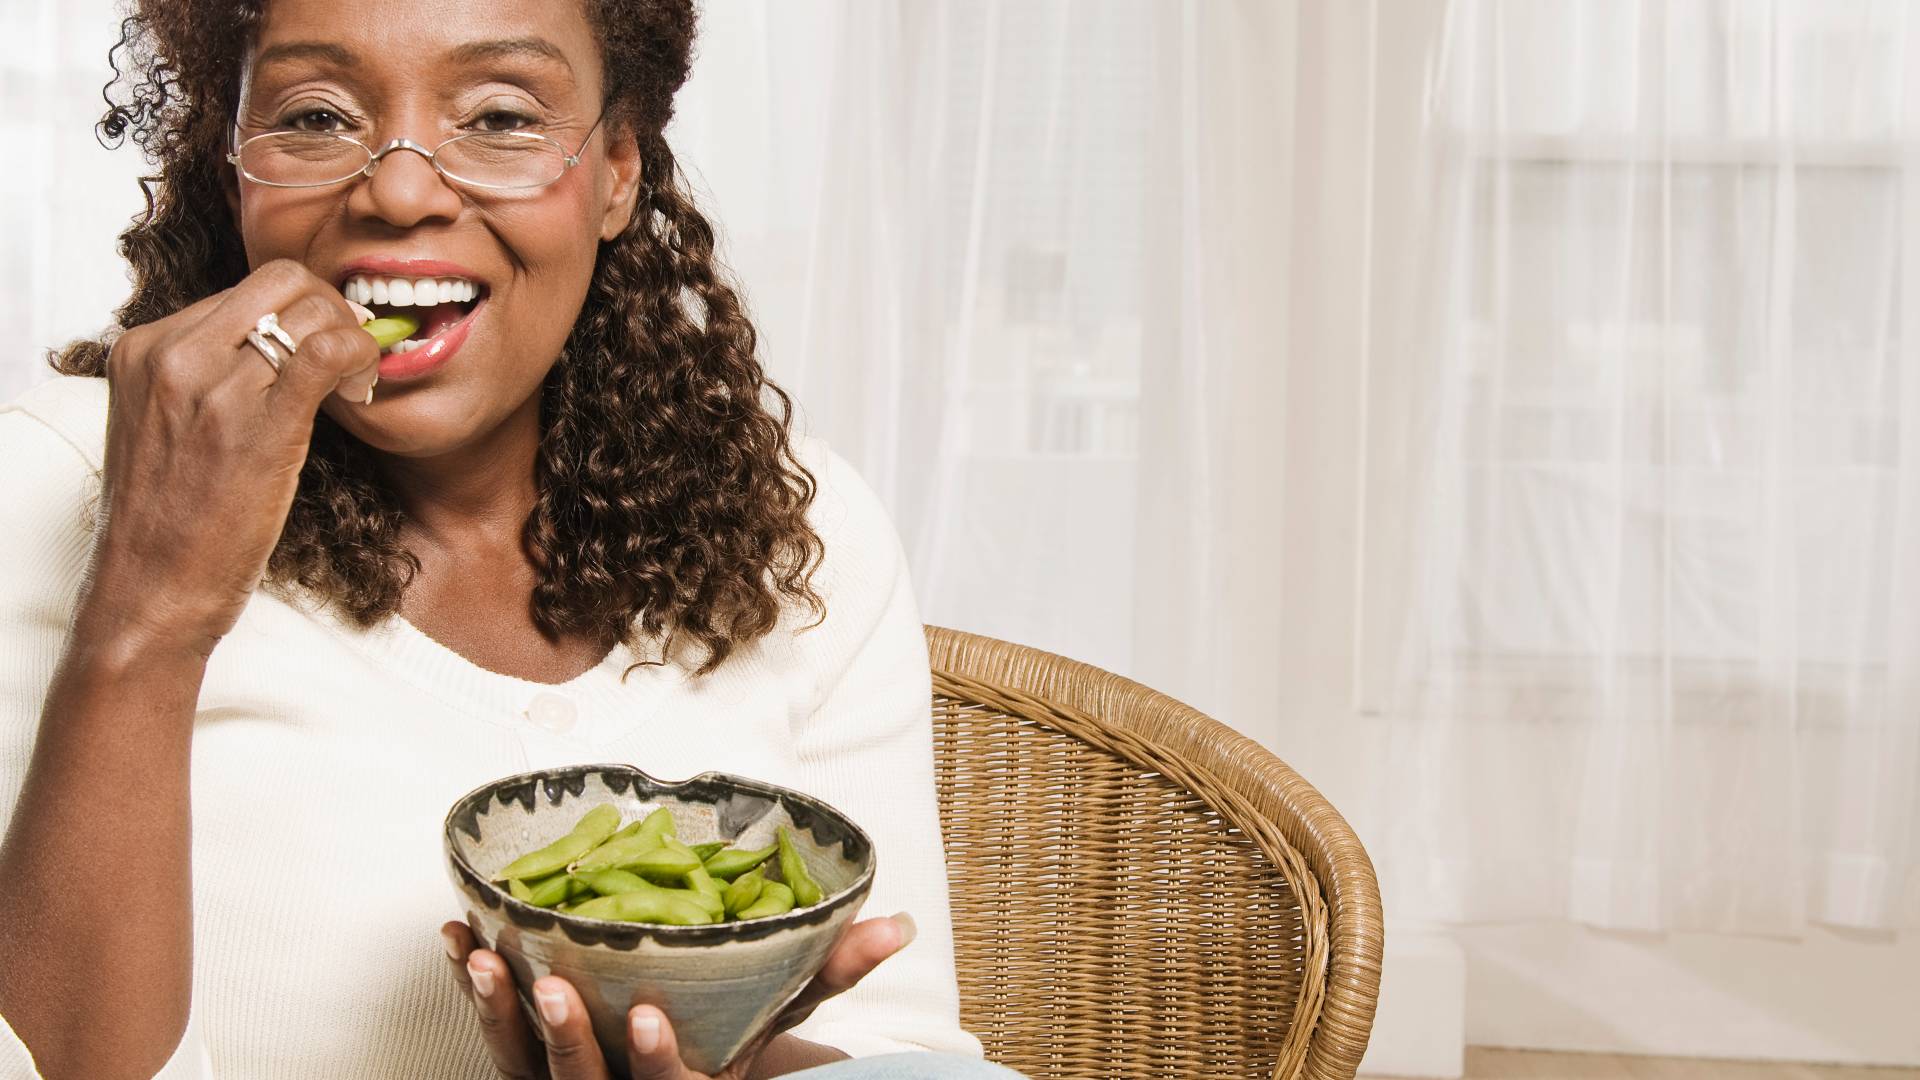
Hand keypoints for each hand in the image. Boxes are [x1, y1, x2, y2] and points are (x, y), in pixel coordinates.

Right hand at [85, 258, 380, 656]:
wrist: (151, 588)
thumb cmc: (170, 518)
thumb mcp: (165, 424)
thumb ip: (205, 376)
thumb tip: (279, 345)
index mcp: (144, 347)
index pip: (246, 289)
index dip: (301, 313)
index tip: (322, 348)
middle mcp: (171, 352)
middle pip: (282, 281)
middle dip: (333, 309)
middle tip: (350, 357)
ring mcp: (211, 384)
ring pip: (312, 310)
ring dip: (352, 339)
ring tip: (353, 385)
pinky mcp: (256, 421)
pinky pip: (328, 349)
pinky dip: (361, 356)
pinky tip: (361, 390)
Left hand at [440, 913, 914, 1079]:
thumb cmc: (726, 1043)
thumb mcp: (776, 1016)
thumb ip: (829, 970)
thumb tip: (896, 922)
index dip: (657, 1059)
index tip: (646, 1015)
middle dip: (565, 1035)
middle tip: (548, 981)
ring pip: (522, 1061)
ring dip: (497, 1009)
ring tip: (485, 954)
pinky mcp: (526, 1068)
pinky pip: (490, 1036)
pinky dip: (472, 989)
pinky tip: (459, 938)